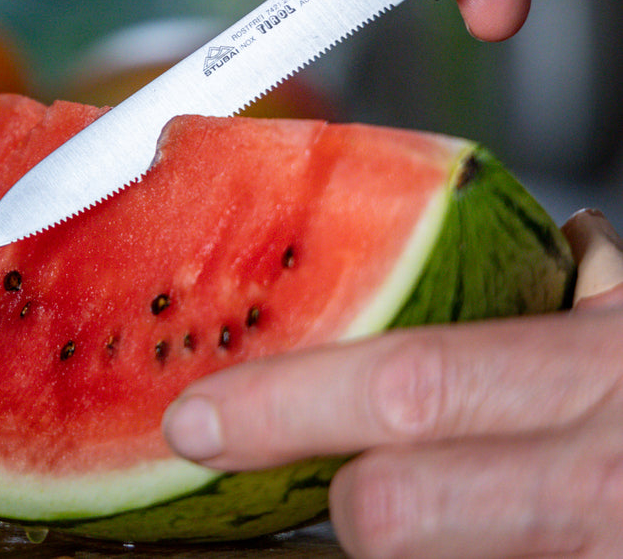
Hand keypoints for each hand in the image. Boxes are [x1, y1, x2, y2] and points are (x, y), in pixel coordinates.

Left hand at [162, 209, 622, 558]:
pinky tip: (488, 535)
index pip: (412, 387)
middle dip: (333, 504)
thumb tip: (566, 252)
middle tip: (285, 475)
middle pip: (396, 515)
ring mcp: (604, 556)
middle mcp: (608, 486)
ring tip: (409, 498)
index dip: (285, 405)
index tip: (198, 416)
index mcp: (611, 381)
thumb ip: (606, 301)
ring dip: (417, 546)